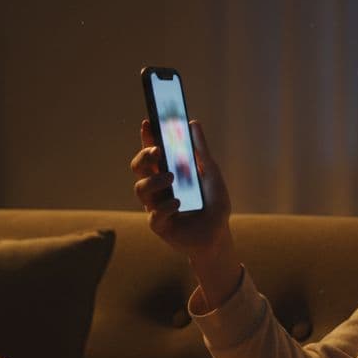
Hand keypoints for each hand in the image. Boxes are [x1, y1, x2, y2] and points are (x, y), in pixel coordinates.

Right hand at [130, 119, 232, 260]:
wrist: (220, 234)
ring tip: (171, 178)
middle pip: (138, 168)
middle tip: (158, 151)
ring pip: (140, 189)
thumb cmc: (214, 204)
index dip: (147, 137)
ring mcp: (156, 207)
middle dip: (144, 156)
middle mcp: (158, 188)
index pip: (152, 152)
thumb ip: (201, 151)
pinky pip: (154, 215)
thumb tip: (193, 123)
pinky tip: (178, 203)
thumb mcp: (211, 174)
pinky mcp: (160, 226)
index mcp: (167, 172)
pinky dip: (165, 207)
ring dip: (154, 180)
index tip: (148, 122)